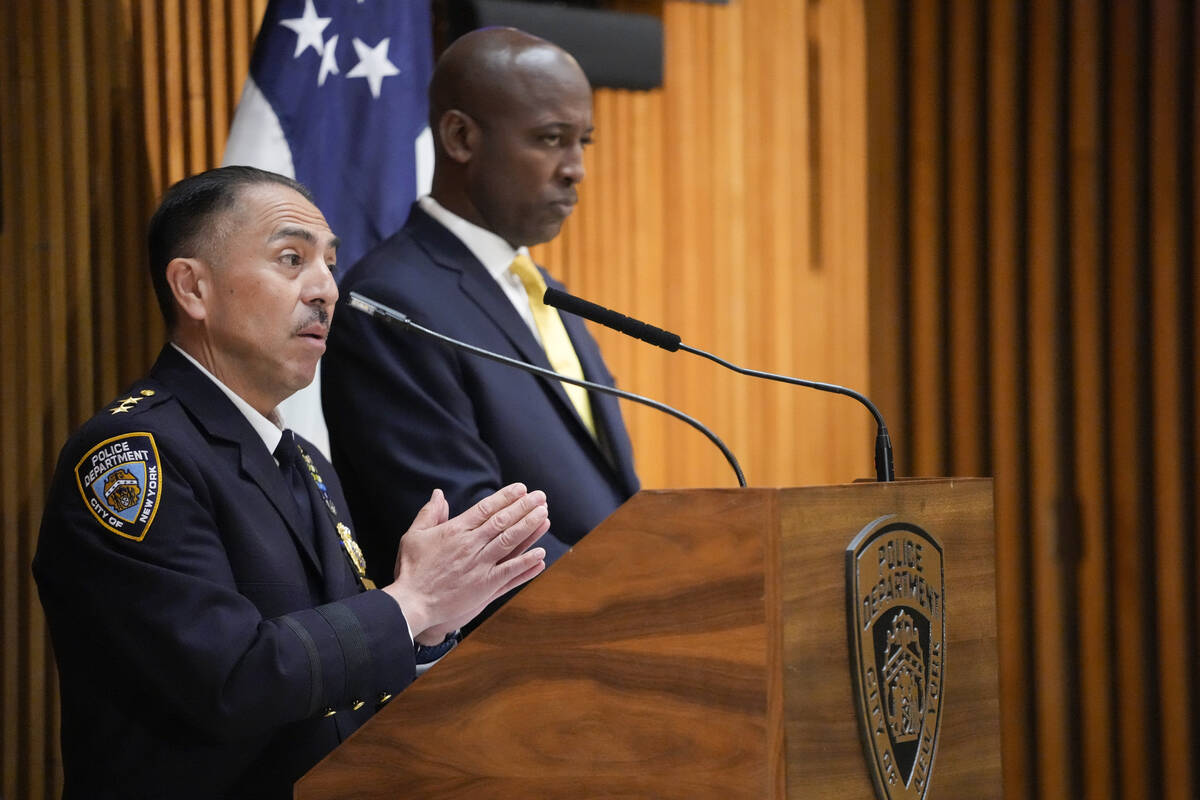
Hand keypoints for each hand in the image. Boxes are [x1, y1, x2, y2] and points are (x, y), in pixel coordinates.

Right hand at [383, 483, 548, 640]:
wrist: (411, 603)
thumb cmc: (411, 569)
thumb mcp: (414, 535)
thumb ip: (429, 513)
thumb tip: (438, 493)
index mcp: (456, 530)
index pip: (486, 508)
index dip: (506, 497)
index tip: (521, 488)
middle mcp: (471, 545)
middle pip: (503, 521)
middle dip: (524, 507)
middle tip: (541, 496)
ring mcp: (479, 565)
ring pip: (510, 541)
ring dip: (529, 528)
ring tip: (545, 516)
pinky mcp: (484, 586)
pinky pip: (509, 572)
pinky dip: (526, 563)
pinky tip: (541, 554)